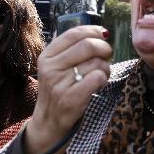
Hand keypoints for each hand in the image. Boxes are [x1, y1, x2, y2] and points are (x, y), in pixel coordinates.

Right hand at [25, 25, 112, 153]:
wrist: (49, 123)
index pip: (74, 34)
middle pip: (88, 46)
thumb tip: (100, 31)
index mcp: (47, 56)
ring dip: (106, 67)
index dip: (93, 31)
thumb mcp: (56, 67)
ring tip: (101, 74)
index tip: (103, 35)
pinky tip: (99, 84)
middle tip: (107, 55)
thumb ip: (71, 48)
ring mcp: (59, 85)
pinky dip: (103, 79)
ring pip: (96, 63)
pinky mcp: (71, 99)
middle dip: (104, 48)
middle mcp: (50, 68)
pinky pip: (97, 78)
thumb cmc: (59, 90)